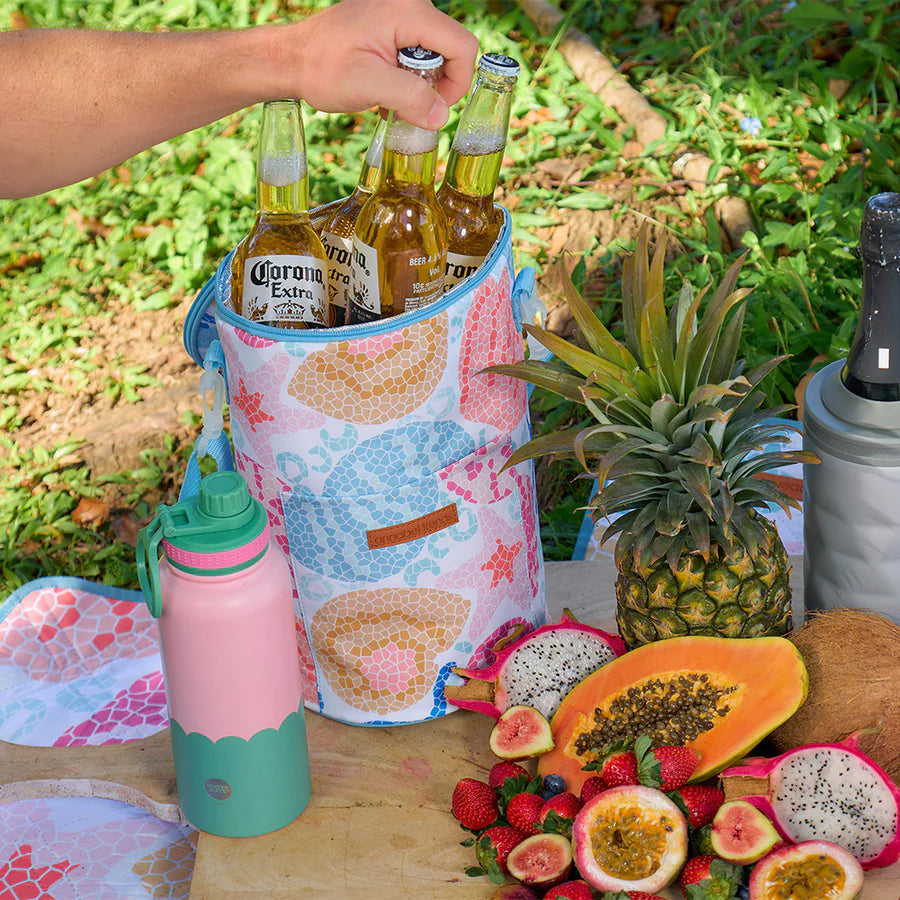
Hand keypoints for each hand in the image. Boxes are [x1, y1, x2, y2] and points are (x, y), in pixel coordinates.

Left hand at [282, 0, 477, 128]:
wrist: (292, 59)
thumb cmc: (322, 67)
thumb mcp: (368, 84)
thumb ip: (409, 97)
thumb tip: (441, 116)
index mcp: (409, 11)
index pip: (462, 46)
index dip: (457, 83)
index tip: (434, 108)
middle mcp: (410, 5)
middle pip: (451, 50)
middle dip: (435, 86)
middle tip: (405, 106)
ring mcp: (401, 14)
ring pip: (435, 56)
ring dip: (419, 86)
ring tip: (390, 99)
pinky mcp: (392, 26)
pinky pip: (417, 54)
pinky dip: (408, 79)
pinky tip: (386, 91)